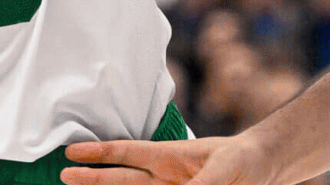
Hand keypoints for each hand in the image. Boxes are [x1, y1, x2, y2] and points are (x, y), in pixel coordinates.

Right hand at [63, 135, 276, 184]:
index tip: (71, 151)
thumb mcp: (226, 169)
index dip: (100, 152)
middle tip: (62, 177)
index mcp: (170, 157)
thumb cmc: (245, 160)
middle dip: (93, 178)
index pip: (128, 152)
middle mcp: (166, 177)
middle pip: (122, 179)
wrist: (267, 168)